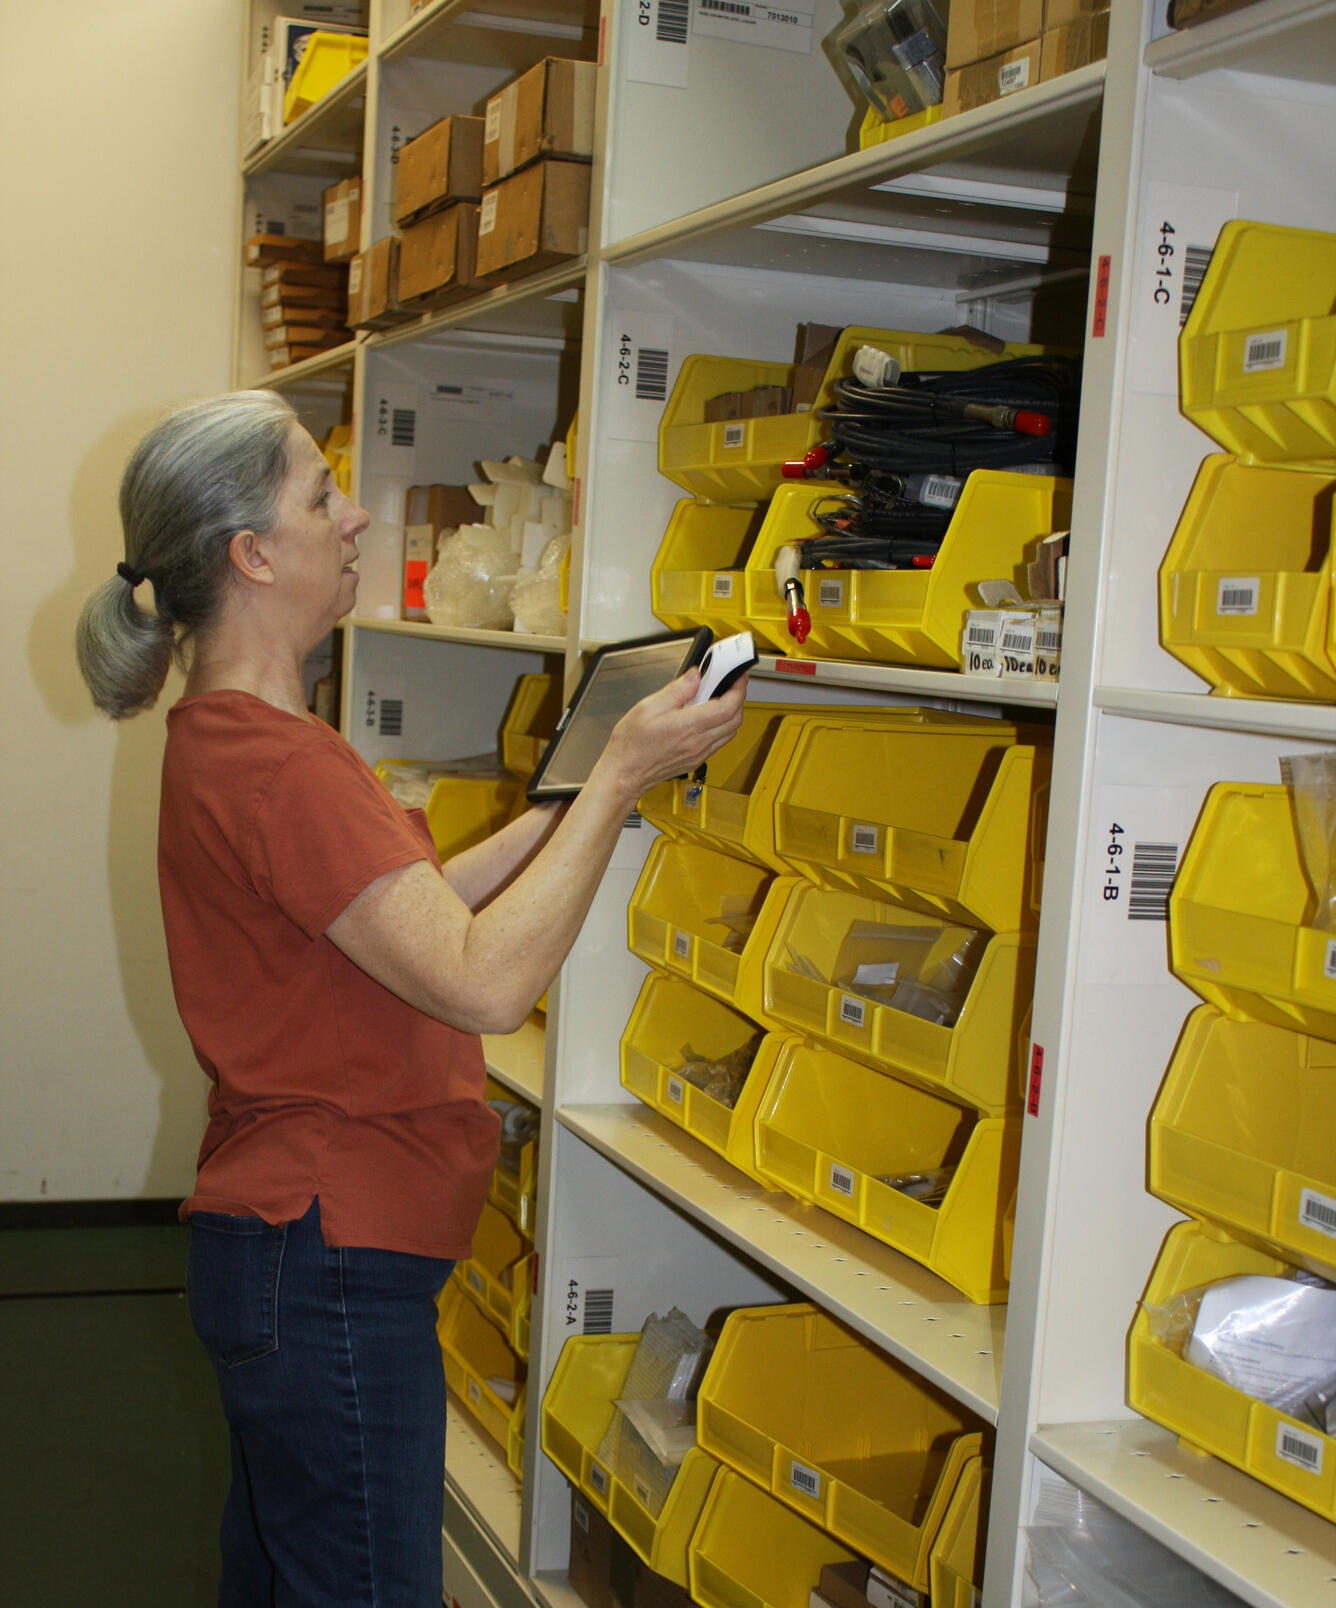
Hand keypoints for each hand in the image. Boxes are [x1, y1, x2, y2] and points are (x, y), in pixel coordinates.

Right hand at [597, 668, 746, 803]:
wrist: (625, 773)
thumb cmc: (632, 744)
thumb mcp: (649, 706)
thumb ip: (677, 689)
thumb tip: (695, 676)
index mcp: (689, 726)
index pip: (728, 707)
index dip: (738, 689)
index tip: (737, 678)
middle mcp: (698, 742)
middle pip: (735, 720)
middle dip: (738, 699)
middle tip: (730, 685)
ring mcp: (699, 754)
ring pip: (730, 732)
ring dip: (731, 714)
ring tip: (719, 699)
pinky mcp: (697, 760)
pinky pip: (719, 742)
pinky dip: (722, 727)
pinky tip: (708, 718)